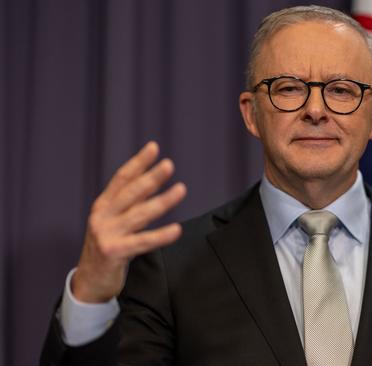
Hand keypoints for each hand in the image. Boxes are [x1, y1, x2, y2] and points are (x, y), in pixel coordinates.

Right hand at [71, 142, 186, 302]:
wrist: (88, 282)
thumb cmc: (107, 248)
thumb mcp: (112, 222)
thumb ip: (126, 204)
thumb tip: (150, 181)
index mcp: (103, 206)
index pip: (121, 179)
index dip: (138, 162)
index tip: (153, 147)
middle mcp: (102, 217)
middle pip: (131, 193)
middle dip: (151, 177)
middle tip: (169, 165)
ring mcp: (107, 234)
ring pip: (140, 214)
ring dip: (162, 201)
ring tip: (181, 189)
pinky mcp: (114, 252)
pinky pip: (143, 242)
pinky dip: (161, 236)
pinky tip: (176, 229)